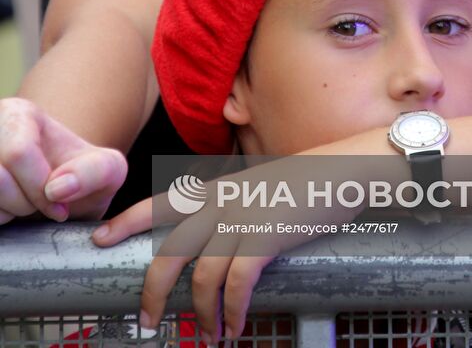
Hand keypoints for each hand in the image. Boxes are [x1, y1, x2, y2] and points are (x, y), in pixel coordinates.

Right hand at [0, 98, 126, 223]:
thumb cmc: (83, 178)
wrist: (62, 196)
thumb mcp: (108, 170)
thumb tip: (59, 188)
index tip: (60, 207)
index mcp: (18, 114)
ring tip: (25, 205)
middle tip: (41, 203)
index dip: (39, 189)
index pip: (19, 153)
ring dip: (9, 213)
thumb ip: (96, 172)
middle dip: (24, 203)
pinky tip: (10, 210)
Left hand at [96, 158, 359, 344]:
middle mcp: (223, 202)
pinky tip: (236, 327)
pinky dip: (233, 311)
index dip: (127, 220)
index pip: (161, 202)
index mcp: (219, 188)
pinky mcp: (265, 236)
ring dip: (202, 314)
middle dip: (154, 291)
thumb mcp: (261, 187)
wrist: (342, 170)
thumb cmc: (307, 181)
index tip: (99, 238)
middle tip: (148, 322)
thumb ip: (236, 207)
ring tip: (209, 335)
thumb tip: (220, 241)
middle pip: (170, 250)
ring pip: (202, 276)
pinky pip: (237, 284)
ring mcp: (243, 218)